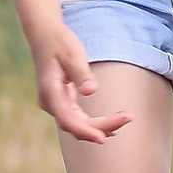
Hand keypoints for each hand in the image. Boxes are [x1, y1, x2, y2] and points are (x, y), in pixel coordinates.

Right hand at [33, 19, 130, 142]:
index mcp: (50, 91)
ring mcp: (55, 105)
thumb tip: (90, 91)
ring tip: (126, 118)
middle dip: (102, 127)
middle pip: (76, 125)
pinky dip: (94, 124)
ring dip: (100, 127)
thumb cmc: (59, 41)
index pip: (67, 120)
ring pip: (78, 125)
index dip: (85, 131)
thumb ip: (81, 73)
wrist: (44, 35)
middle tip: (128, 117)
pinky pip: (78, 119)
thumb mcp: (72, 53)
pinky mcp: (62, 103)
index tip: (102, 138)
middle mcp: (50, 103)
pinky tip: (112, 127)